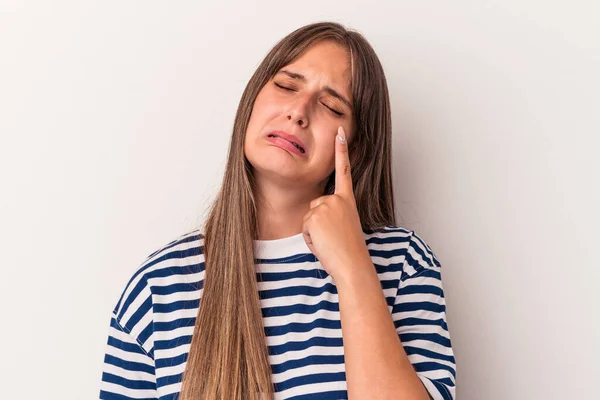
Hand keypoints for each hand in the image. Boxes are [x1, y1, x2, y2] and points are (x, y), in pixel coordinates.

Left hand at [301, 126, 370, 280]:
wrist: (352, 264)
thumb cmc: (349, 250)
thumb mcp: (344, 225)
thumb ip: (333, 213)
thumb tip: (319, 212)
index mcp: (348, 201)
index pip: (344, 170)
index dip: (341, 150)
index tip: (340, 131)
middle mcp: (337, 200)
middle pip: (315, 205)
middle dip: (318, 222)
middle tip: (333, 237)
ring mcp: (326, 206)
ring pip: (309, 216)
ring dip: (314, 231)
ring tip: (330, 241)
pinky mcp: (315, 215)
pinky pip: (305, 227)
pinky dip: (311, 238)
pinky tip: (323, 243)